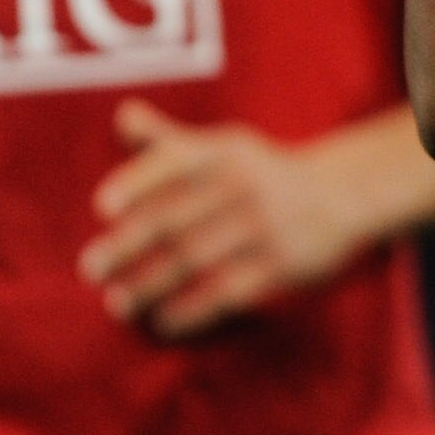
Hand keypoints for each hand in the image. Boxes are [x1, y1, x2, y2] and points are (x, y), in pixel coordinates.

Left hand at [81, 100, 359, 336]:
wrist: (344, 194)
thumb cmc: (262, 172)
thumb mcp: (225, 147)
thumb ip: (169, 139)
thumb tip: (121, 113)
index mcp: (226, 152)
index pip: (177, 161)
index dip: (139, 182)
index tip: (102, 207)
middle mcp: (246, 185)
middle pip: (178, 217)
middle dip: (130, 245)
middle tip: (90, 268)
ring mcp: (266, 226)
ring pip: (198, 259)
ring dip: (152, 283)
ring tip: (117, 303)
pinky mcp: (283, 265)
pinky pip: (229, 290)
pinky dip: (193, 309)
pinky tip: (164, 321)